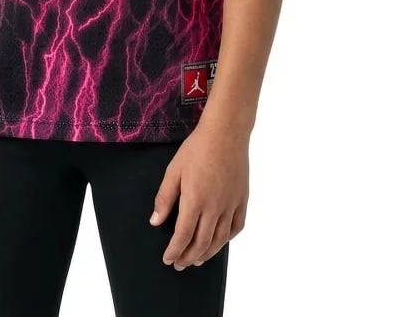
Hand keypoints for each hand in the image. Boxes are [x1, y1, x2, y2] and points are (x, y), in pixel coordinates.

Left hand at [149, 122, 248, 269]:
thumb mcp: (173, 170)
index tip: (168, 259)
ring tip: (197, 260)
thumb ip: (165, 198)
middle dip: (188, 257)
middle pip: (201, 243)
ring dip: (207, 254)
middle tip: (180, 264)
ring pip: (220, 240)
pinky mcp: (242, 200)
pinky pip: (236, 227)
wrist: (226, 133)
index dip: (174, 251)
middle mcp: (215, 208)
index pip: (182, 236)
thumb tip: (155, 222)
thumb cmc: (197, 148)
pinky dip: (227, 239)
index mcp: (195, 201)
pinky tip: (219, 241)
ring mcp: (231, 205)